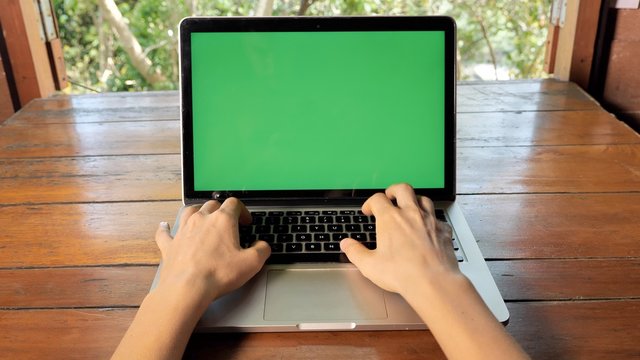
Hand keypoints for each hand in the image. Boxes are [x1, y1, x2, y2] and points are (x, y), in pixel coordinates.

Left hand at [154, 198, 270, 305]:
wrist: (187, 288)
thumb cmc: (218, 274)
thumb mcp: (252, 263)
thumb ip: (262, 250)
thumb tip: (263, 245)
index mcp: (222, 220)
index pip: (234, 204)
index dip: (243, 210)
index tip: (246, 221)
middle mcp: (201, 219)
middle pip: (212, 204)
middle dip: (222, 209)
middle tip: (228, 221)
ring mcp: (183, 230)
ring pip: (189, 211)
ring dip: (197, 211)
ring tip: (202, 216)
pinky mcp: (170, 245)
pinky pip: (165, 232)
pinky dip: (165, 228)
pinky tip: (164, 226)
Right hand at [340, 183, 458, 295]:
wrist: (434, 282)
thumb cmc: (403, 274)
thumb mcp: (370, 265)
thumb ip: (355, 252)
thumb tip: (346, 244)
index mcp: (390, 219)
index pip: (378, 199)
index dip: (370, 202)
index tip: (368, 210)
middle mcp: (410, 214)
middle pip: (402, 189)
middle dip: (393, 190)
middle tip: (389, 196)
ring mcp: (429, 220)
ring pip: (423, 198)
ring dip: (414, 200)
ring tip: (409, 207)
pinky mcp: (444, 230)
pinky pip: (438, 217)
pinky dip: (431, 218)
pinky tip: (428, 226)